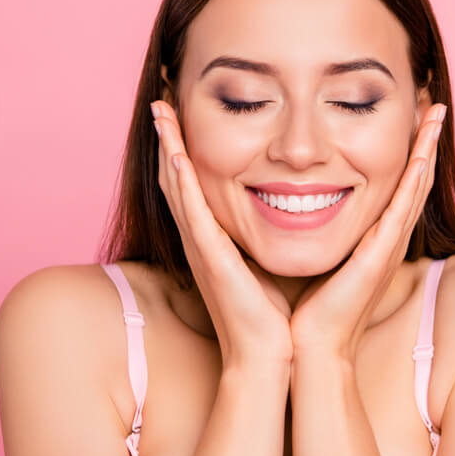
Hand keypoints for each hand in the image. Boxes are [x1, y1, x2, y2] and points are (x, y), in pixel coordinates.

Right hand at [152, 100, 292, 365]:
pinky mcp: (210, 258)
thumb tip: (294, 210)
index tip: (183, 113)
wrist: (270, 356)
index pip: (195, 184)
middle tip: (161, 98)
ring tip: (160, 108)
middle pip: (176, 177)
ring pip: (177, 186)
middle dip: (167, 137)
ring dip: (166, 146)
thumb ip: (268, 237)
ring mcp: (202, 247)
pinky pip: (191, 211)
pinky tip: (174, 153)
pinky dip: (180, 180)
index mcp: (216, 239)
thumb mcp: (268, 264)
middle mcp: (202, 239)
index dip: (184, 148)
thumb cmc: (274, 316)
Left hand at [288, 103, 446, 362]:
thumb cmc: (307, 309)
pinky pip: (401, 211)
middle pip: (414, 178)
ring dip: (428, 148)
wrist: (309, 349)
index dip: (408, 149)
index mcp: (373, 237)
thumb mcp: (317, 256)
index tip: (411, 114)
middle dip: (426, 139)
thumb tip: (297, 202)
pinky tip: (421, 153)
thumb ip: (314, 228)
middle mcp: (387, 238)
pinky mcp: (380, 257)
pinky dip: (413, 180)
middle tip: (434, 102)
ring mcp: (388, 246)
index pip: (396, 183)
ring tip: (436, 112)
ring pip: (415, 186)